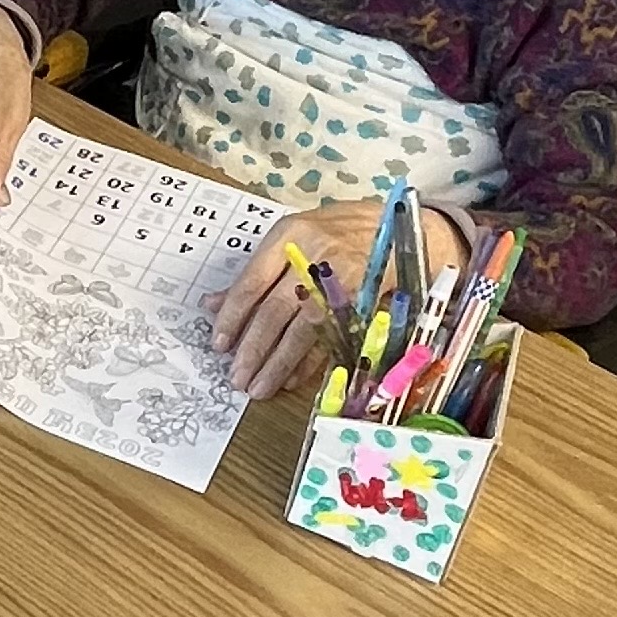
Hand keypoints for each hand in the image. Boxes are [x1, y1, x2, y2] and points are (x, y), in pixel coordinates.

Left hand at [208, 204, 462, 401]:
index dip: (232, 317)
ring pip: (303, 329)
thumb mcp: (294, 239)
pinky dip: (310, 361)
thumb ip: (255, 273)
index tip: (219, 344)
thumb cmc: (339, 232)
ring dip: (279, 363)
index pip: (252, 282)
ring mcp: (342, 281)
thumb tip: (212, 305)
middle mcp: (315, 257)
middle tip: (237, 377)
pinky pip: (331, 337)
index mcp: (290, 236)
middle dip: (254, 349)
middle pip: (275, 310)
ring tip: (260, 387)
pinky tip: (292, 379)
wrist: (404, 229)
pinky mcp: (364, 302)